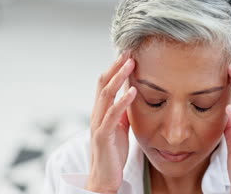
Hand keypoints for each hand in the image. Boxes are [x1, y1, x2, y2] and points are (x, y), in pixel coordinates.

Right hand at [85, 52, 136, 193]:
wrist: (104, 179)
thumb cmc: (113, 152)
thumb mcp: (121, 126)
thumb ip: (123, 110)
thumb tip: (132, 94)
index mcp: (101, 111)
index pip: (105, 83)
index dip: (115, 68)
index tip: (129, 53)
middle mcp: (97, 114)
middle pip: (103, 83)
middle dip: (115, 66)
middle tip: (129, 51)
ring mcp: (98, 124)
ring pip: (105, 95)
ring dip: (118, 77)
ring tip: (131, 64)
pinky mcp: (102, 136)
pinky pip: (112, 115)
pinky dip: (123, 101)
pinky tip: (133, 91)